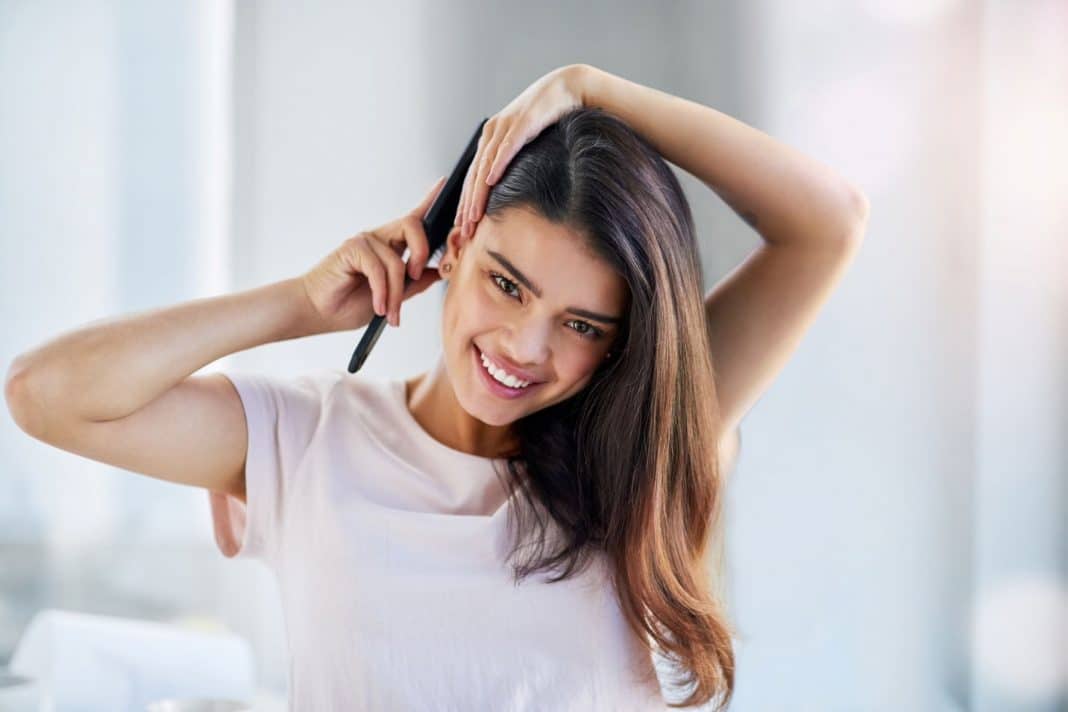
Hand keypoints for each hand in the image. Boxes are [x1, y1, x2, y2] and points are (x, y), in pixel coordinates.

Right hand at [300, 176, 446, 332]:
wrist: (319, 313)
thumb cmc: (350, 304)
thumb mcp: (392, 297)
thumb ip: (414, 284)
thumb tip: (439, 271)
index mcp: (391, 246)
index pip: (413, 219)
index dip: (428, 200)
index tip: (443, 182)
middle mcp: (379, 239)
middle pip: (413, 226)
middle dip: (422, 252)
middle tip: (416, 277)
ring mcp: (365, 241)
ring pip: (396, 261)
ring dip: (396, 293)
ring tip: (391, 314)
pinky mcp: (351, 248)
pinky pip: (378, 269)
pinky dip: (382, 292)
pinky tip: (378, 307)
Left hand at [455, 64, 588, 238]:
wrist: (567, 87)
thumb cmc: (548, 116)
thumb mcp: (525, 140)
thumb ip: (513, 158)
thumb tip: (506, 184)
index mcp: (491, 137)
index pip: (474, 174)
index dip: (467, 200)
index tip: (463, 224)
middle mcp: (493, 131)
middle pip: (475, 174)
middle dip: (468, 204)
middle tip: (464, 229)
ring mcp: (506, 126)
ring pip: (487, 165)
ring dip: (478, 192)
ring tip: (473, 214)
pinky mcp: (522, 122)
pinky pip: (507, 147)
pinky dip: (498, 165)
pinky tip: (491, 181)